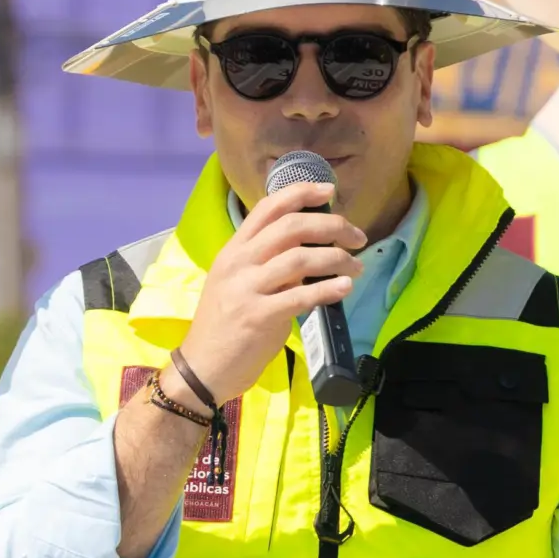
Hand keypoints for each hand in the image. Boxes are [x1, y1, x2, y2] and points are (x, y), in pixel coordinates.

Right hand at [175, 179, 365, 403]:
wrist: (202, 367)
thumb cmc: (223, 324)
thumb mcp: (237, 283)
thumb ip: (266, 263)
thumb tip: (309, 250)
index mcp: (234, 250)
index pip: (268, 208)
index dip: (301, 192)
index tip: (329, 190)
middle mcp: (238, 263)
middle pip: (291, 227)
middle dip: (332, 226)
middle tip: (357, 237)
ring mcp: (246, 289)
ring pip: (300, 259)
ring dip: (336, 258)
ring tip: (355, 267)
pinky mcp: (258, 317)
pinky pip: (301, 296)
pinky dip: (328, 289)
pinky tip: (344, 288)